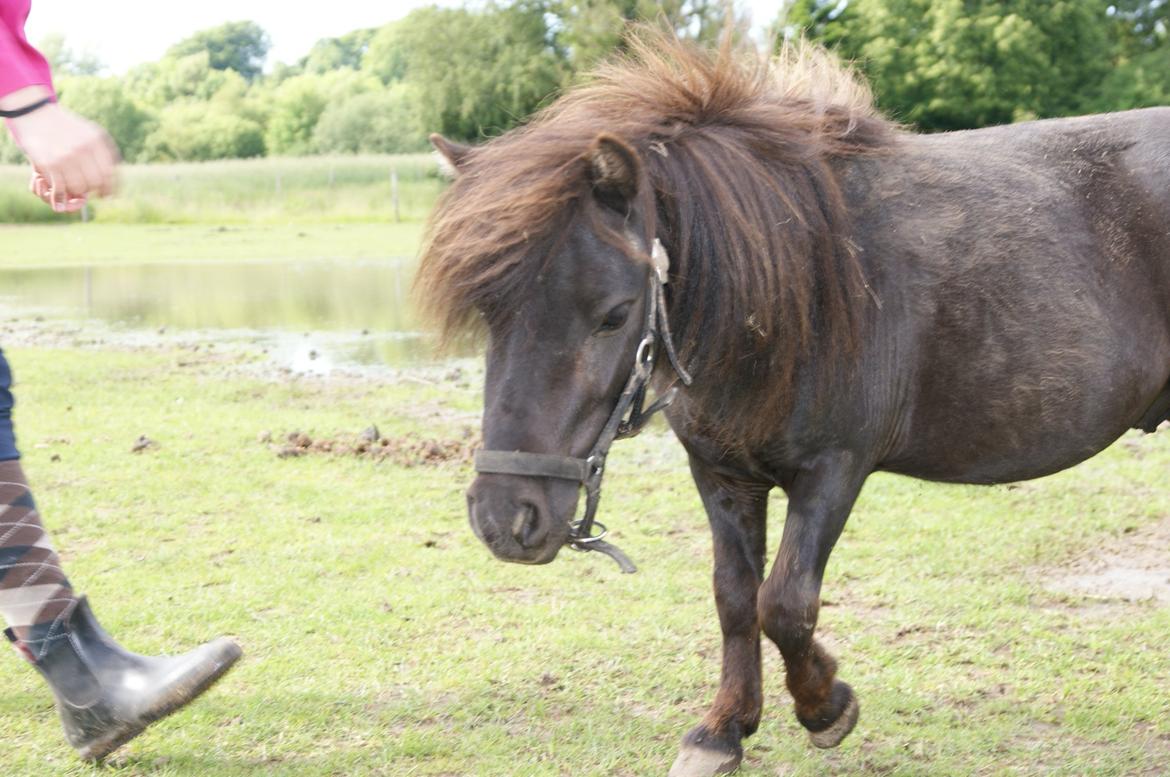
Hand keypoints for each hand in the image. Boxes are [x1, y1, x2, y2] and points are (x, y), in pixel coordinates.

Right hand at [3, 87, 120, 211]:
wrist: (35, 113)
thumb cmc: (65, 127)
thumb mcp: (89, 133)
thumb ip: (103, 152)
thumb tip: (113, 180)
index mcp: (97, 140)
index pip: (110, 173)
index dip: (110, 188)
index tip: (106, 195)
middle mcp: (84, 148)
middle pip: (96, 182)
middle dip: (92, 190)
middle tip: (88, 191)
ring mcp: (66, 155)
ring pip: (79, 188)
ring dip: (76, 192)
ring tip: (73, 188)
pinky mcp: (49, 162)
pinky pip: (60, 188)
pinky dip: (60, 197)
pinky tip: (60, 197)